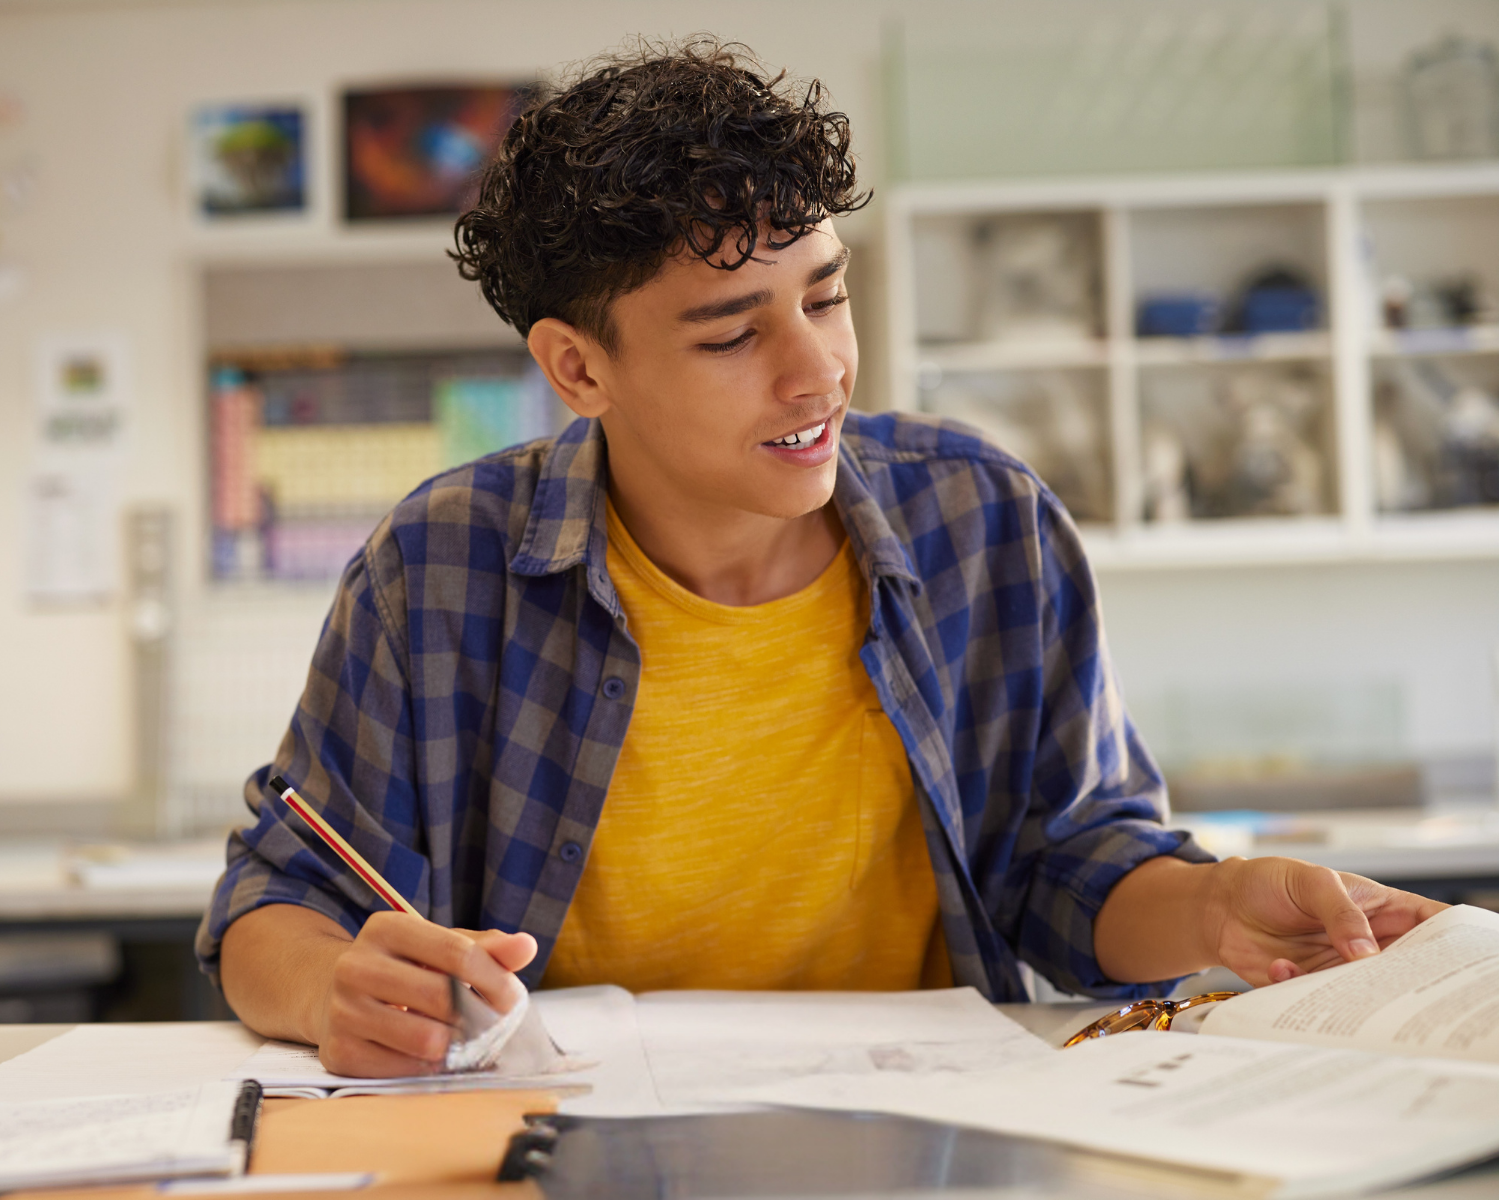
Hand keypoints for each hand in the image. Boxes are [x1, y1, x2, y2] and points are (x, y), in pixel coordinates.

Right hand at [315, 911, 536, 1077]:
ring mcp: (342, 1009)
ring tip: (461, 1040)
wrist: (330, 995)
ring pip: (426, 1038)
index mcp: (387, 928)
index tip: (512, 1000)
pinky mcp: (337, 1051)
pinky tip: (429, 1055)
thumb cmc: (402, 969)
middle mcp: (356, 964)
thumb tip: (527, 946)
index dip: (495, 980)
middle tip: (492, 1026)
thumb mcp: (440, 947)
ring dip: (456, 1046)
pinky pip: (402, 1069)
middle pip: (443, 996)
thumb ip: (486, 948)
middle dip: (480, 1017)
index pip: (458, 952)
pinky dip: (426, 1067)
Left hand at [1206, 857, 1446, 986]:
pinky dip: (1304, 992)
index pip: (1432, 926)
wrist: (1222, 905)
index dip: (1451, 945)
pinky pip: (1320, 1002)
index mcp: (1382, 910)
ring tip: (1333, 983)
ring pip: (1367, 994)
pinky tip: (1281, 968)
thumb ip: (1340, 911)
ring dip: (1354, 995)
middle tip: (1400, 994)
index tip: (1456, 966)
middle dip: (1408, 986)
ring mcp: (1341, 968)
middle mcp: (1368, 944)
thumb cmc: (1271, 882)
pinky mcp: (1311, 987)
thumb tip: (1367, 952)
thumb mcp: (1310, 881)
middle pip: (1407, 971)